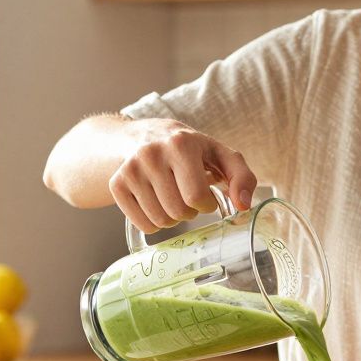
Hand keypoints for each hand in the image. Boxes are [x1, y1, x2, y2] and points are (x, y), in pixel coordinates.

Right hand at [109, 118, 256, 233]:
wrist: (144, 137)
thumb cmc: (190, 151)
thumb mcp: (220, 155)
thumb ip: (242, 177)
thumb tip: (243, 205)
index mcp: (181, 144)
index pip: (196, 196)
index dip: (206, 203)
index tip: (205, 193)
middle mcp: (151, 153)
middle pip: (178, 212)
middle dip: (189, 212)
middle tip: (187, 196)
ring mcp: (130, 169)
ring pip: (160, 221)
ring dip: (172, 218)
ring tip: (172, 198)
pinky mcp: (117, 184)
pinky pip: (142, 224)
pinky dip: (153, 223)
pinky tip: (156, 204)